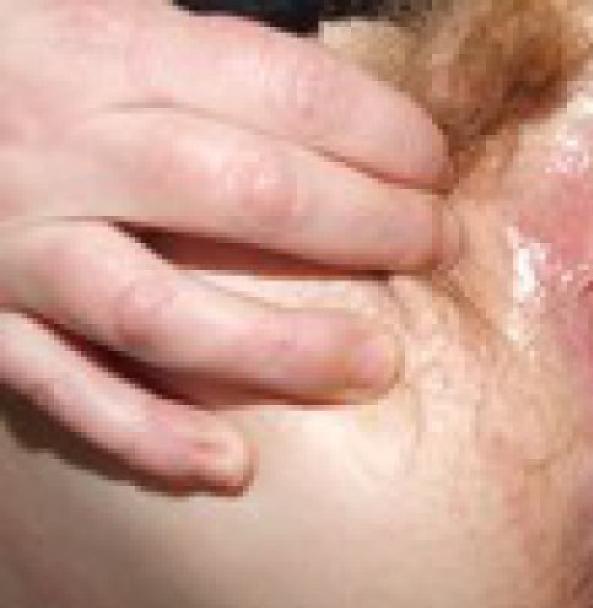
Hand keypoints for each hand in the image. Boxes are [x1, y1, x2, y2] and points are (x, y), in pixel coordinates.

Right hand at [0, 0, 451, 490]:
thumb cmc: (34, 64)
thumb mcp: (115, 24)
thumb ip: (214, 63)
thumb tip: (359, 112)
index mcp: (108, 50)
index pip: (283, 89)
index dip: (382, 132)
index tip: (436, 170)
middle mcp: (63, 147)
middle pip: (246, 195)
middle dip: (368, 225)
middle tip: (439, 247)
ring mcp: (18, 247)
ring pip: (161, 311)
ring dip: (283, 347)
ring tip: (378, 367)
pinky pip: (65, 391)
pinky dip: (150, 435)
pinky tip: (233, 467)